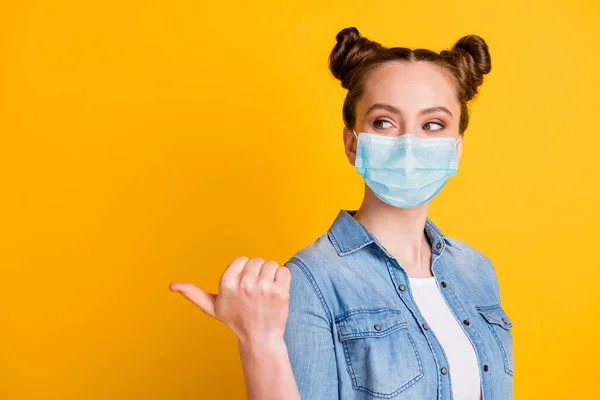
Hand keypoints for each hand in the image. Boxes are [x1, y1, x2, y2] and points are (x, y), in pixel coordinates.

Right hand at [169, 257, 291, 344]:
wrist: (259, 338)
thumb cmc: (236, 320)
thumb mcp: (212, 307)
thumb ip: (193, 293)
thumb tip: (172, 286)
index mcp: (227, 283)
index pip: (241, 260)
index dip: (243, 272)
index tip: (243, 288)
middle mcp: (244, 283)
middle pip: (256, 260)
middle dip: (257, 273)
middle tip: (255, 293)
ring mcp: (263, 287)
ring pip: (271, 264)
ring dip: (271, 276)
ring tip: (265, 294)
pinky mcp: (280, 290)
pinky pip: (284, 270)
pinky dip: (283, 279)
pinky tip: (277, 293)